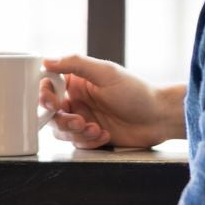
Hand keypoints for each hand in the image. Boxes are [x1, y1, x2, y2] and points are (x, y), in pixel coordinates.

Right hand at [42, 55, 184, 149]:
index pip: (48, 87)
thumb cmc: (137, 92)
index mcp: (77, 81)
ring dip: (76, 133)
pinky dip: (89, 141)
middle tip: (78, 121)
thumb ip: (75, 64)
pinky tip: (104, 135)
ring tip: (94, 129)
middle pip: (51, 114)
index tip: (53, 104)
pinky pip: (78, 143)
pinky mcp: (92, 136)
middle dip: (62, 120)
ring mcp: (84, 119)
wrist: (159, 117)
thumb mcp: (106, 73)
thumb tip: (46, 61)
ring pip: (62, 131)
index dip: (45, 96)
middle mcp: (78, 100)